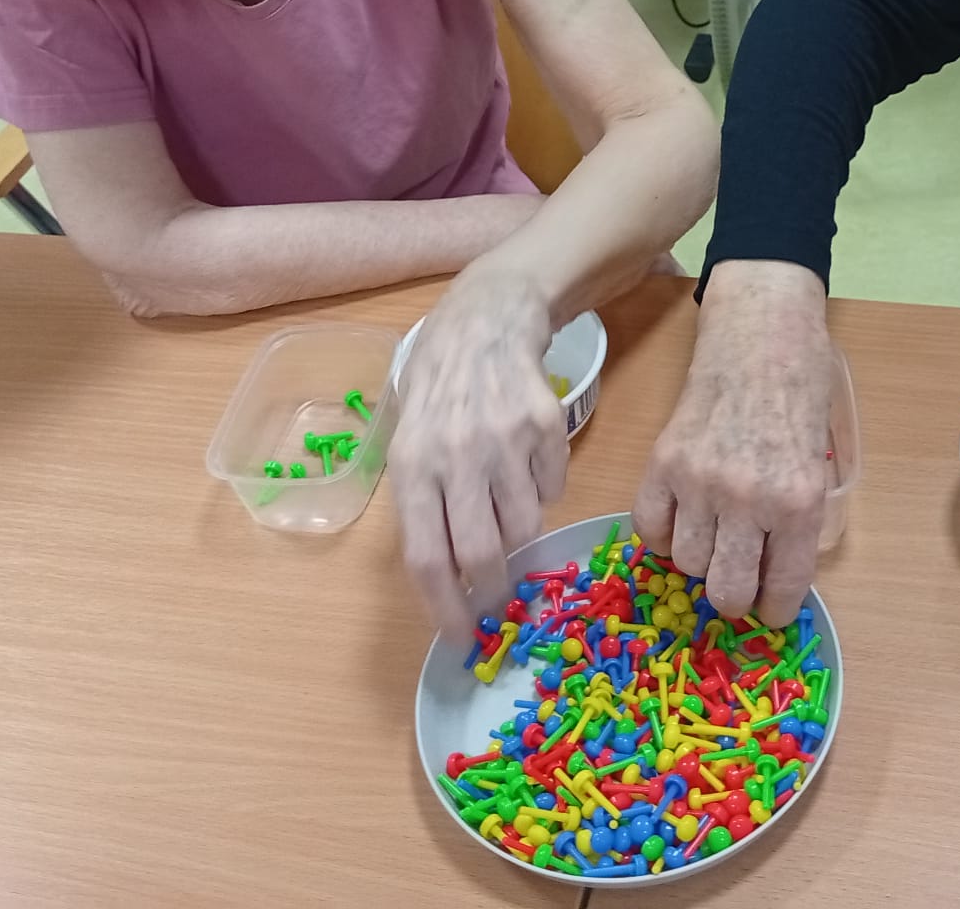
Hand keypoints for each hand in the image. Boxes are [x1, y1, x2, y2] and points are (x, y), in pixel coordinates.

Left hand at [392, 266, 567, 642]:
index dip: (446, 609)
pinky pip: (552, 487)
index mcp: (412, 467)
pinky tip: (526, 466)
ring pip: (525, 525)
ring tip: (507, 513)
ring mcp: (504, 440)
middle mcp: (456, 456)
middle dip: (494, 590)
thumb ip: (421, 503)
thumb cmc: (437, 389)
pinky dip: (543, 492)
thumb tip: (445, 577)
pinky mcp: (546, 425)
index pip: (426, 558)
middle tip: (500, 599)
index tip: (463, 638)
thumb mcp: (407, 442)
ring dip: (519, 536)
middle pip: (480, 553)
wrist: (485, 321)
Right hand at [634, 260, 831, 625]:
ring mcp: (698, 482)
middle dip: (735, 598)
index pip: (781, 589)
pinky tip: (682, 519)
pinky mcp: (661, 463)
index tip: (768, 610)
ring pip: (686, 563)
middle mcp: (747, 500)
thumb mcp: (819, 463)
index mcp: (798, 503)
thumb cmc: (800, 393)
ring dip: (700, 559)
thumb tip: (774, 577)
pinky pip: (649, 529)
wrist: (760, 336)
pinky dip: (663, 534)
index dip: (774, 611)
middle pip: (726, 591)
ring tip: (714, 535)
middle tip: (739, 582)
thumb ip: (798, 520)